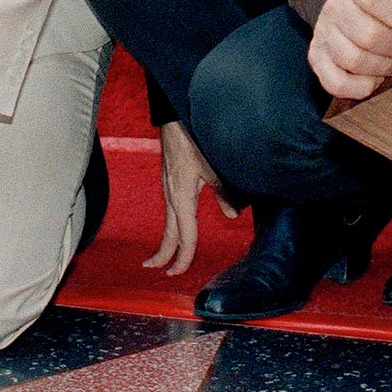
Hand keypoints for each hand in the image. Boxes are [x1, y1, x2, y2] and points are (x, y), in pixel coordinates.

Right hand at [144, 121, 237, 275]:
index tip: (177, 273)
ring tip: (163, 255)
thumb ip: (225, 192)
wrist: (174, 117)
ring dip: (167, 239)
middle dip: (164, 254)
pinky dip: (172, 223)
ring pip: (168, 220)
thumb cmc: (193, 140)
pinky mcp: (170, 179)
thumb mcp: (214, 167)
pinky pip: (170, 208)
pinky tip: (176, 222)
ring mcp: (169, 187)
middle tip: (158, 270)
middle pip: (169, 232)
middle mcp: (172, 196)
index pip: (184, 236)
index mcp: (182, 198)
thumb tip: (232, 214)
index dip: (183, 257)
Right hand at [309, 0, 391, 99]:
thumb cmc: (379, 5)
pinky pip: (336, 83)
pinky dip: (361, 87)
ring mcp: (323, 34)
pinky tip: (374, 79)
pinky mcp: (317, 58)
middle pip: (368, 35)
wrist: (349, 8)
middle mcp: (335, 9)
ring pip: (354, 60)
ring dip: (382, 68)